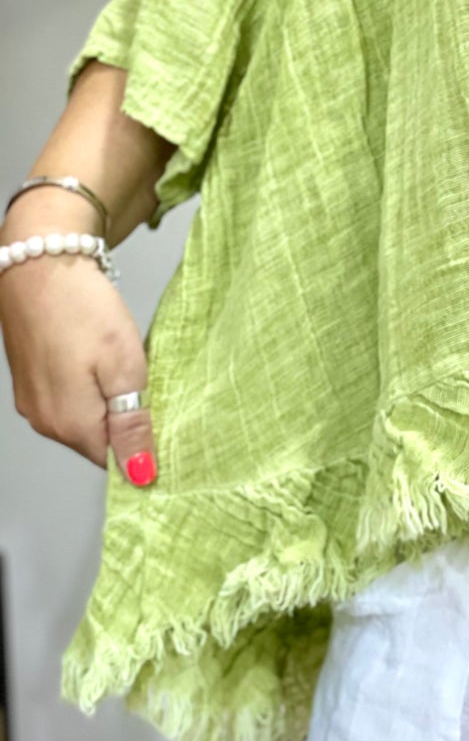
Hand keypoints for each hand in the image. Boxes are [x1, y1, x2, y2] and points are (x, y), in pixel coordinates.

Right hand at [0, 253, 156, 483]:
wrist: (40, 265)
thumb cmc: (84, 310)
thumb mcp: (123, 366)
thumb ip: (131, 424)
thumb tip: (140, 476)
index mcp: (71, 425)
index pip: (114, 461)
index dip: (143, 448)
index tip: (167, 423)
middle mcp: (46, 421)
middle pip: (98, 441)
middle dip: (127, 424)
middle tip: (153, 386)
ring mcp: (34, 400)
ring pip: (83, 418)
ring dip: (109, 403)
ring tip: (129, 368)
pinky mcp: (30, 378)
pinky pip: (67, 398)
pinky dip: (89, 387)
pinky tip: (102, 359)